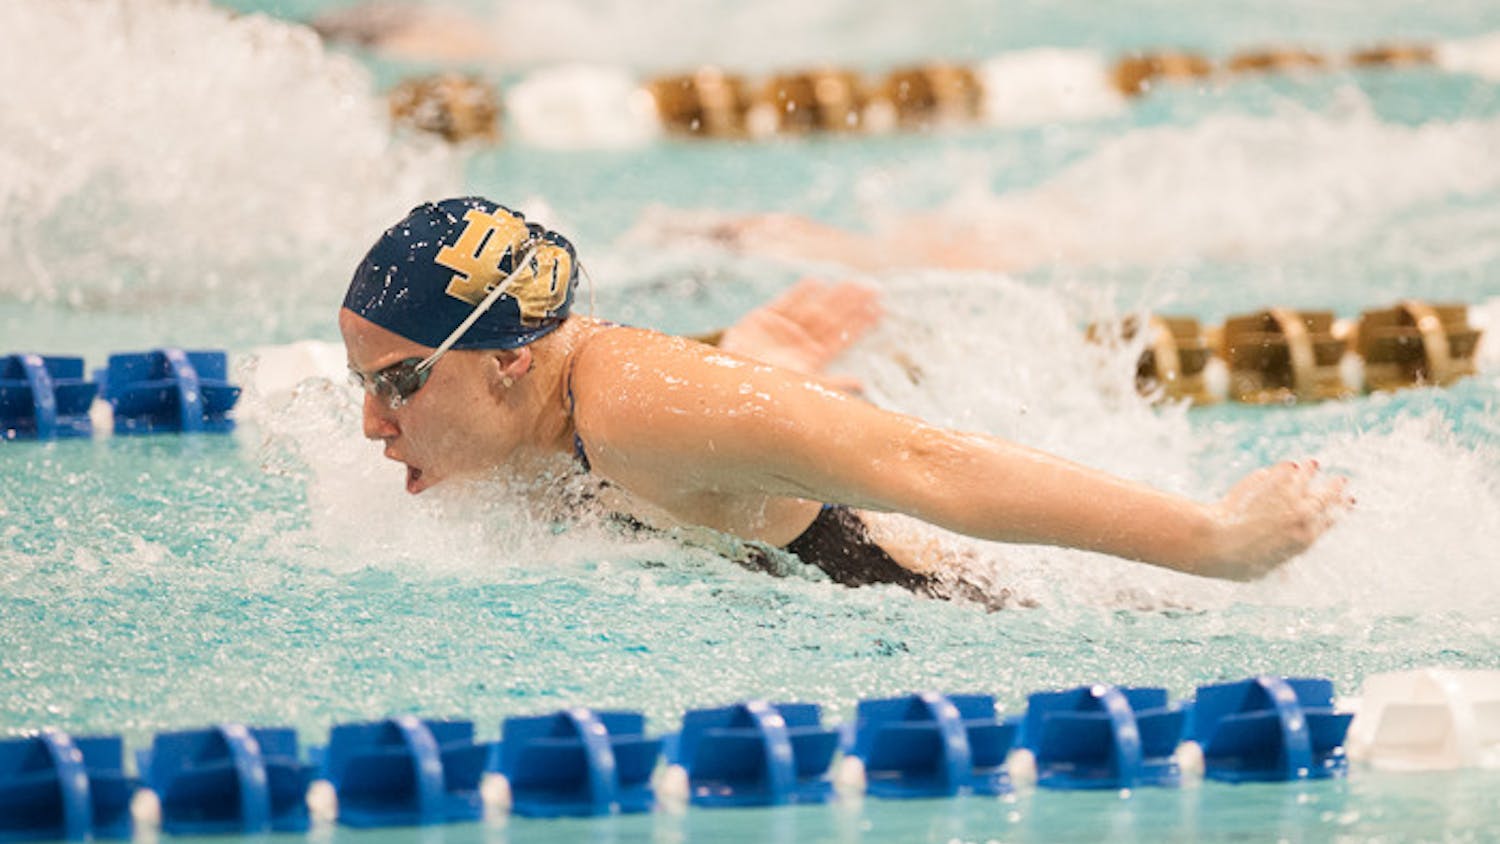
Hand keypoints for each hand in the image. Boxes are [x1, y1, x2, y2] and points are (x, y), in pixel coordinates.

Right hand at [718, 278, 882, 391]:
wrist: (725, 394)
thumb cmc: (764, 399)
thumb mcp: (801, 393)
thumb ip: (830, 386)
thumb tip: (862, 384)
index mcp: (811, 361)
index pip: (841, 339)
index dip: (860, 324)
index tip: (880, 309)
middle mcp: (797, 344)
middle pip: (830, 319)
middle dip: (852, 304)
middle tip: (874, 288)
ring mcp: (779, 331)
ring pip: (811, 308)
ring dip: (833, 295)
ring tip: (854, 283)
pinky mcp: (759, 321)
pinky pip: (783, 303)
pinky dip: (798, 293)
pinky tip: (816, 282)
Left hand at [1201, 460, 1350, 580]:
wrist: (1214, 541)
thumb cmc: (1236, 563)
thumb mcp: (1263, 572)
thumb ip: (1279, 570)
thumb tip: (1287, 579)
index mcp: (1304, 539)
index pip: (1330, 520)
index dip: (1340, 509)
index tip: (1348, 501)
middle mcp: (1300, 515)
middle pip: (1324, 497)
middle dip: (1334, 488)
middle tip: (1342, 480)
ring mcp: (1283, 496)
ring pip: (1304, 479)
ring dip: (1310, 471)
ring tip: (1313, 465)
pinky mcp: (1265, 482)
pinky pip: (1282, 471)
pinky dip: (1286, 468)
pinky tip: (1289, 465)